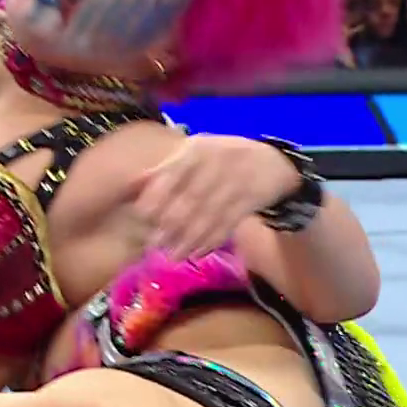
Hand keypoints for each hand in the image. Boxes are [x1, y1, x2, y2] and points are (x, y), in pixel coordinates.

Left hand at [135, 135, 303, 258]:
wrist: (273, 162)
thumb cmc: (222, 158)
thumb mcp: (195, 153)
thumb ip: (166, 169)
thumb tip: (134, 183)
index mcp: (197, 150)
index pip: (171, 176)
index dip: (154, 198)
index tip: (141, 218)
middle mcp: (216, 165)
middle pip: (188, 202)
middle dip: (168, 227)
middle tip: (153, 245)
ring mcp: (236, 184)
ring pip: (206, 218)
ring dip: (187, 241)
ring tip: (172, 256)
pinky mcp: (249, 203)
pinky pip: (225, 227)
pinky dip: (209, 243)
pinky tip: (196, 253)